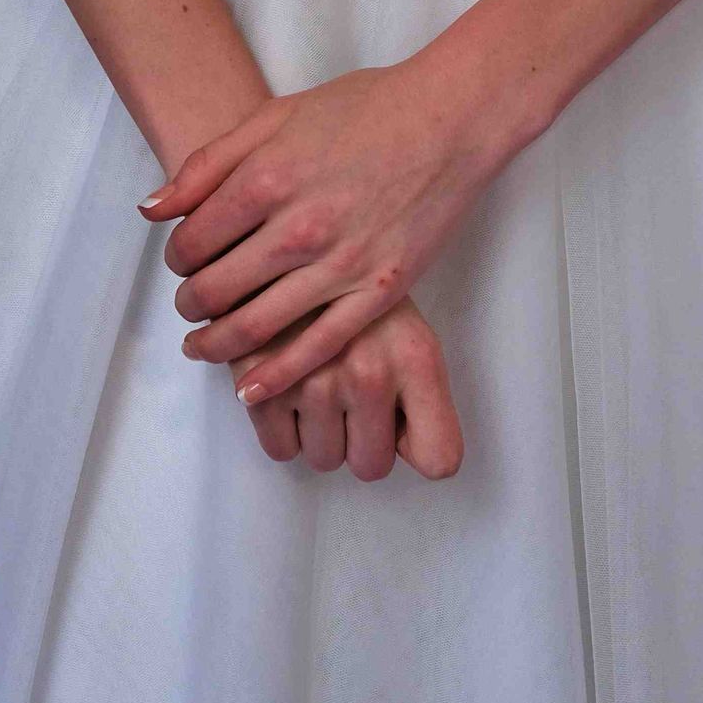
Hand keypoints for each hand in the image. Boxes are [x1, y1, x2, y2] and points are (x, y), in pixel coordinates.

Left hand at [138, 60, 497, 399]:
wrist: (449, 119)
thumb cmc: (365, 109)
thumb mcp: (276, 115)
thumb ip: (209, 163)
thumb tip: (152, 209)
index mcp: (268, 178)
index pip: (193, 241)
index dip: (176, 258)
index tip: (181, 261)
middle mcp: (298, 227)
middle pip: (216, 289)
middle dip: (190, 304)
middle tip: (189, 306)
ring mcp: (340, 265)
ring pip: (256, 327)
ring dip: (218, 345)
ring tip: (203, 347)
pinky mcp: (378, 292)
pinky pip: (317, 346)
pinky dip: (276, 374)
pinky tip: (250, 387)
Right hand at [233, 294, 463, 481]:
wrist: (282, 235)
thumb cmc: (351, 282)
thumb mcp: (405, 322)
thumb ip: (418, 390)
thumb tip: (416, 455)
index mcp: (415, 357)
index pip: (439, 457)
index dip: (415, 446)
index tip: (399, 426)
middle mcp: (370, 374)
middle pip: (371, 467)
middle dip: (358, 438)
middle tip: (346, 392)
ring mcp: (315, 382)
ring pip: (324, 459)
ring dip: (318, 430)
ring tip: (315, 378)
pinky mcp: (263, 384)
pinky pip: (280, 450)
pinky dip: (281, 427)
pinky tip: (285, 383)